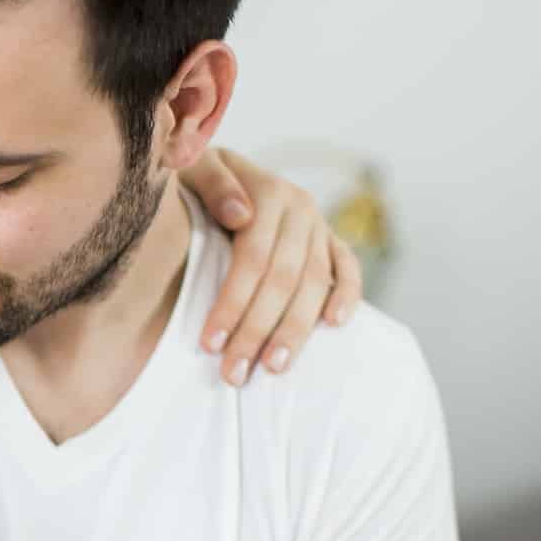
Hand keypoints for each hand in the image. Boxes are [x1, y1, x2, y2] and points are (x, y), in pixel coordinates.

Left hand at [179, 146, 363, 386]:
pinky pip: (348, 268)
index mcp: (268, 191)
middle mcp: (299, 208)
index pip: (253, 257)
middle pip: (284, 279)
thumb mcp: (192, 167)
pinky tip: (334, 325)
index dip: (233, 303)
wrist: (217, 170)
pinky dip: (348, 294)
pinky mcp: (331, 239)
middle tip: (234, 373)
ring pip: (315, 283)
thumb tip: (241, 216)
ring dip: (296, 329)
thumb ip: (212, 183)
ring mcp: (318, 225)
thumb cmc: (194, 179)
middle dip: (258, 330)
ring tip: (273, 368)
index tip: (210, 343)